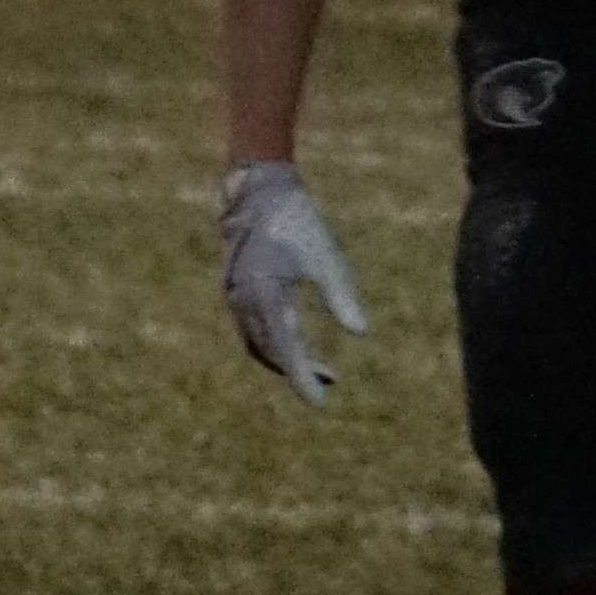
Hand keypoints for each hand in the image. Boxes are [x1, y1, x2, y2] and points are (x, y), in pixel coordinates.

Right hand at [218, 160, 367, 403]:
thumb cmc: (297, 222)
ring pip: (258, 345)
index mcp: (266, 294)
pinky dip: (273, 345)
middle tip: (330, 382)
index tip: (321, 402)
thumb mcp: (326, 256)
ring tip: (321, 370)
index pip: (286, 350)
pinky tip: (297, 345)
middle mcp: (244, 302)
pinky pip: (252, 331)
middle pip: (271, 352)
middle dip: (298, 372)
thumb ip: (341, 295)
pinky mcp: (234, 292)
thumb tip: (361, 333)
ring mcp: (234, 298)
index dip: (303, 378)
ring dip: (285, 361)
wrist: (257, 192)